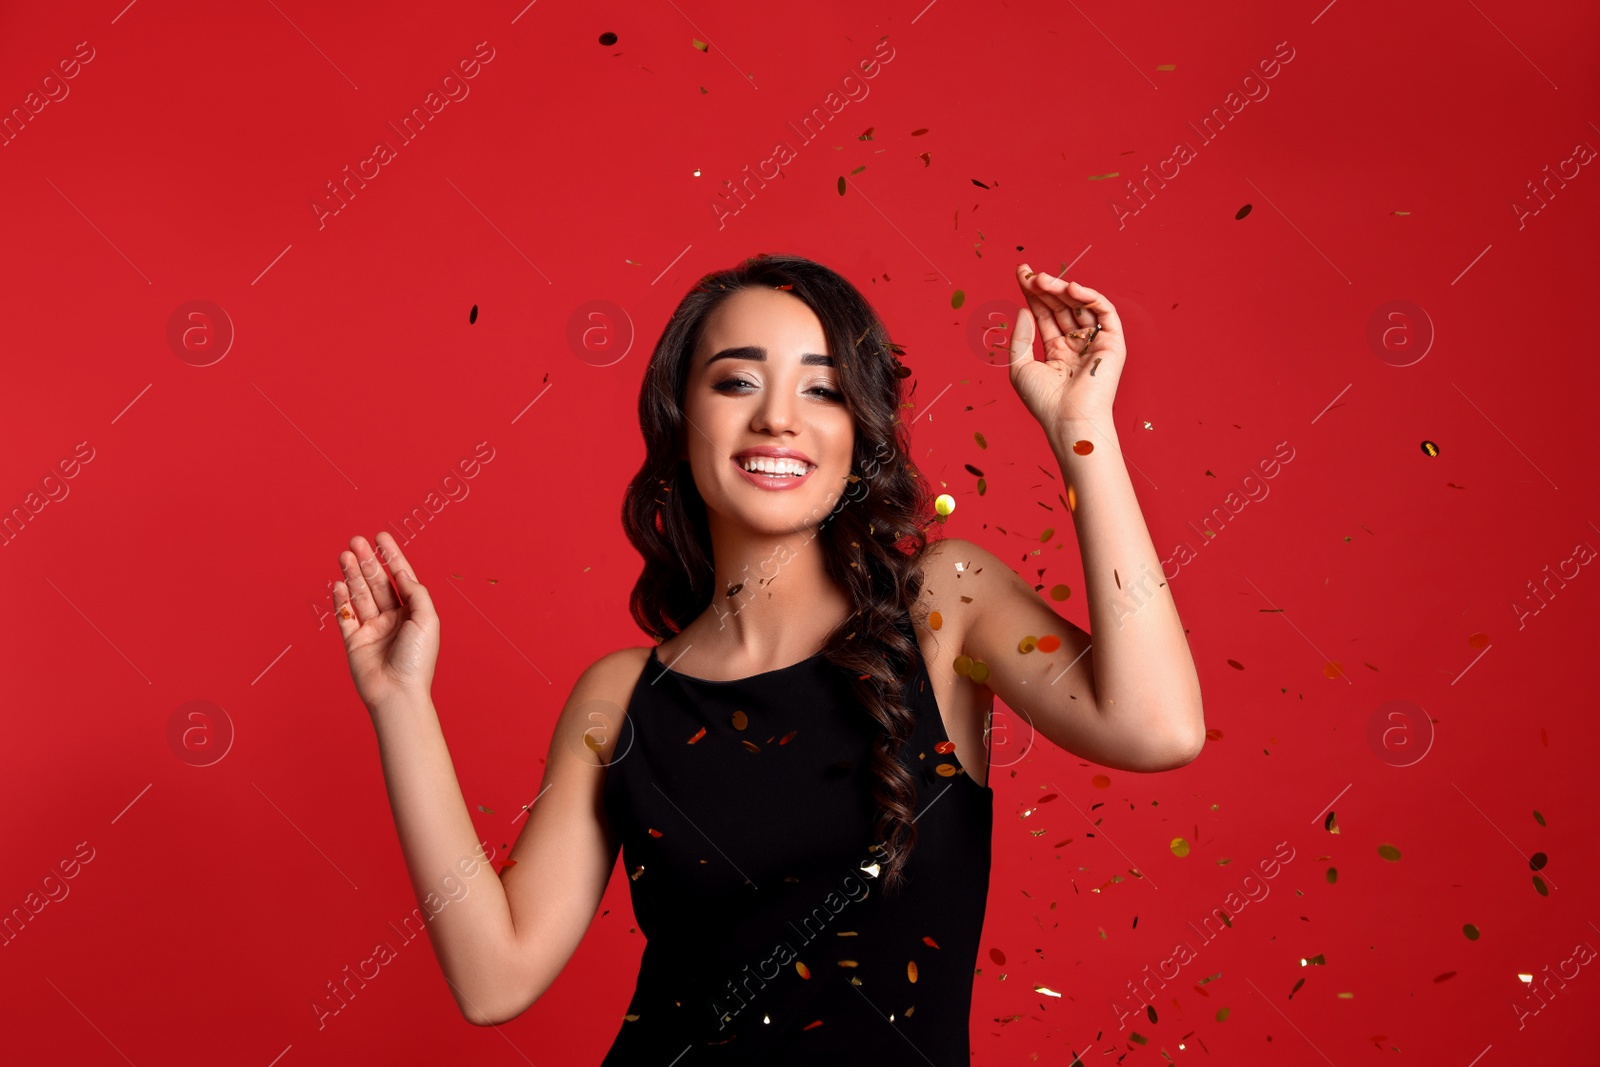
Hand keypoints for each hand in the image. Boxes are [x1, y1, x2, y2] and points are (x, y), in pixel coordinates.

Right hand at [332, 532, 439, 712]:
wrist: (397, 692)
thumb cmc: (416, 659)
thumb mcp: (427, 619)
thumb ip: (415, 592)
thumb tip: (401, 573)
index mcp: (412, 612)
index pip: (400, 577)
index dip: (391, 556)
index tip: (381, 536)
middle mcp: (392, 618)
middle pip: (377, 582)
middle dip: (367, 560)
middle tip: (355, 541)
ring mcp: (372, 628)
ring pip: (360, 594)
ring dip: (352, 574)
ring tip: (344, 554)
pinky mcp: (353, 640)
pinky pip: (345, 615)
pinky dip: (341, 599)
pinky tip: (339, 583)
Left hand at [1006, 264, 1125, 434]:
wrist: (1068, 419)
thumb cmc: (1043, 400)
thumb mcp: (1020, 367)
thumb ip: (1020, 337)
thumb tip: (1024, 309)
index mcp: (1057, 352)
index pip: (1045, 314)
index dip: (1033, 293)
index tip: (1021, 272)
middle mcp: (1077, 345)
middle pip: (1060, 306)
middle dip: (1045, 288)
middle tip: (1030, 274)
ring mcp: (1095, 343)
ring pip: (1080, 306)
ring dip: (1062, 289)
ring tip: (1042, 280)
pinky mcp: (1113, 343)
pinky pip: (1104, 312)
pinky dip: (1090, 296)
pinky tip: (1071, 288)